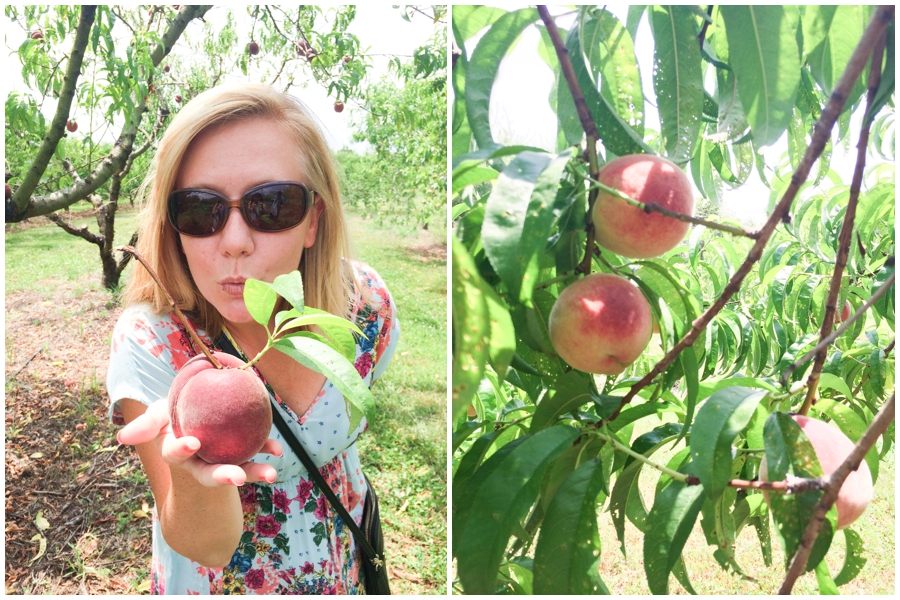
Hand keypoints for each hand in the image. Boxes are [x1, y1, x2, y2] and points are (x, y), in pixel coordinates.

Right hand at [117, 398, 282, 486]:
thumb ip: (146, 423)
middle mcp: (199, 462)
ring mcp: (222, 460)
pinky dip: (266, 449)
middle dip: (223, 477)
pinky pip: (255, 452)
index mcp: (177, 451)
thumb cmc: (176, 414)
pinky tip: (277, 450)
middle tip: (237, 478)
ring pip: (238, 469)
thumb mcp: (160, 413)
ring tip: (272, 473)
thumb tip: (122, 438)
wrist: (199, 409)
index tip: (193, 443)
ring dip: (254, 472)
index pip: (175, 454)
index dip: (181, 450)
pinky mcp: (242, 454)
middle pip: (210, 472)